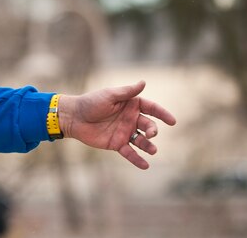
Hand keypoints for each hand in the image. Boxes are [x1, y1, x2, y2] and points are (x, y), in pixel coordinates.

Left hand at [57, 81, 175, 169]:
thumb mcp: (110, 95)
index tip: (172, 121)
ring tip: (153, 150)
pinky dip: (138, 160)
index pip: (151, 109)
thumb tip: (144, 82)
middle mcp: (130, 118)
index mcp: (130, 105)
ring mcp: (125, 132)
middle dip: (153, 130)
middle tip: (151, 134)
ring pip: (142, 140)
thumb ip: (127, 92)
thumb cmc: (91, 103)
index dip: (163, 114)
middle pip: (149, 125)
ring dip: (149, 146)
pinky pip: (130, 153)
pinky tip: (145, 165)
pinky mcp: (117, 144)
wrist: (74, 117)